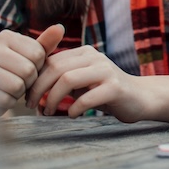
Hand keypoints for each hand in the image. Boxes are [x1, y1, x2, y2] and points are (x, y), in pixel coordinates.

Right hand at [0, 25, 63, 113]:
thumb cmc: (13, 73)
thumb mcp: (30, 57)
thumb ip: (45, 44)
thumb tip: (60, 27)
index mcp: (5, 37)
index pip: (38, 53)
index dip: (38, 67)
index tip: (26, 69)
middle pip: (29, 70)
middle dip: (29, 82)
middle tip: (18, 81)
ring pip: (17, 85)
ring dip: (18, 93)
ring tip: (9, 89)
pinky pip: (5, 99)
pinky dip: (8, 102)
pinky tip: (1, 97)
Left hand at [24, 45, 148, 121]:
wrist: (139, 98)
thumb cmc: (105, 92)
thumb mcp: (82, 80)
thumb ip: (62, 78)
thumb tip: (32, 88)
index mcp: (84, 53)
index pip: (51, 61)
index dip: (35, 80)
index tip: (28, 97)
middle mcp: (95, 57)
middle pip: (56, 69)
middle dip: (39, 89)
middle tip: (32, 106)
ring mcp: (106, 71)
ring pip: (68, 80)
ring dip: (53, 99)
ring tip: (48, 112)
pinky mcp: (115, 87)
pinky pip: (87, 98)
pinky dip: (74, 109)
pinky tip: (72, 115)